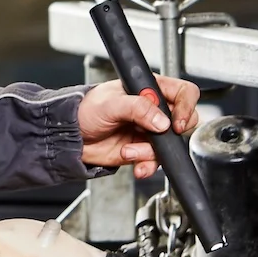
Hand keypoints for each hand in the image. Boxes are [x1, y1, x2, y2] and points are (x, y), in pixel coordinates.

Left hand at [78, 74, 199, 177]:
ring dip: (151, 154)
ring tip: (129, 151)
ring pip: (170, 146)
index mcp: (149, 90)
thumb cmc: (86, 110)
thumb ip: (137, 108)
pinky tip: (136, 166)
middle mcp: (153, 110)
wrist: (71, 136)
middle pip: (184, 121)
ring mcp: (149, 131)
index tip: (176, 122)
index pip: (182, 92)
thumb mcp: (110, 104)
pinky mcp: (142, 150)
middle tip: (154, 138)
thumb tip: (162, 120)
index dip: (186, 106)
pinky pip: (156, 161)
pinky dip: (147, 166)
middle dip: (171, 135)